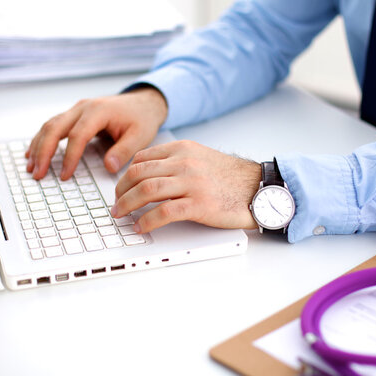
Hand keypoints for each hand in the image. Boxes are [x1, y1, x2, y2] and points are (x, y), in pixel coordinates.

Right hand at [25, 87, 167, 179]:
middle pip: (55, 128)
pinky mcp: (74, 115)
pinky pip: (53, 126)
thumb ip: (124, 151)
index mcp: (99, 111)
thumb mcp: (140, 136)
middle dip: (44, 152)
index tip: (65, 175)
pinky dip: (41, 140)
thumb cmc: (141, 119)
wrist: (143, 103)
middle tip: (38, 173)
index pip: (78, 135)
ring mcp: (77, 109)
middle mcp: (83, 107)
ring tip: (32, 167)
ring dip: (38, 146)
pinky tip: (33, 153)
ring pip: (50, 126)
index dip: (69, 157)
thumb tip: (108, 167)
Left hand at [111, 140, 260, 232]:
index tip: (121, 188)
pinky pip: (164, 212)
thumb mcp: (202, 159)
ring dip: (127, 205)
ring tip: (120, 215)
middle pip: (139, 174)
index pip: (142, 158)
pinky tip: (141, 226)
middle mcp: (185, 162)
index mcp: (183, 149)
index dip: (125, 175)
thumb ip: (177, 162)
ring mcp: (192, 183)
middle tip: (116, 205)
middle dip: (121, 191)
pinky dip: (147, 220)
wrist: (259, 188)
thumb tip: (150, 177)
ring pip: (147, 190)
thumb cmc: (231, 178)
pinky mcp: (199, 204)